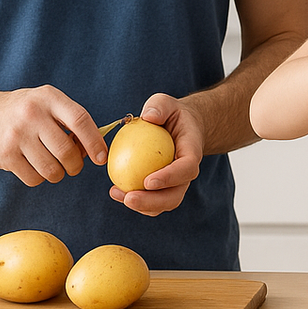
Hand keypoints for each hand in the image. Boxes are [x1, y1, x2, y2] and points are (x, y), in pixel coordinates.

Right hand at [0, 85, 108, 185]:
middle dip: (75, 165)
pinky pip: (34, 178)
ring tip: (51, 165)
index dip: (95, 142)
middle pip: (67, 151)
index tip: (101, 158)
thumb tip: (95, 150)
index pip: (80, 120)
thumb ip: (71, 121)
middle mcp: (32, 114)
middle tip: (72, 165)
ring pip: (52, 170)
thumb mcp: (47, 103)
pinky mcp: (4, 155)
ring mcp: (16, 135)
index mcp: (48, 97)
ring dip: (57, 174)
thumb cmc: (24, 112)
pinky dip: (38, 178)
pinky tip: (32, 165)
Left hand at [108, 94, 203, 215]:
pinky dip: (135, 200)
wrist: (180, 128)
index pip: (186, 168)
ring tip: (117, 194)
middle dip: (153, 202)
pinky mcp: (163, 189)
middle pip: (175, 195)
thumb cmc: (171, 114)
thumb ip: (159, 106)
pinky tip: (115, 191)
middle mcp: (186, 173)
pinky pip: (151, 201)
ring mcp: (176, 184)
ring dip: (141, 205)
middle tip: (129, 198)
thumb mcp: (165, 103)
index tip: (148, 181)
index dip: (170, 177)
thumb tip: (148, 118)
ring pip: (163, 203)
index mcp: (191, 152)